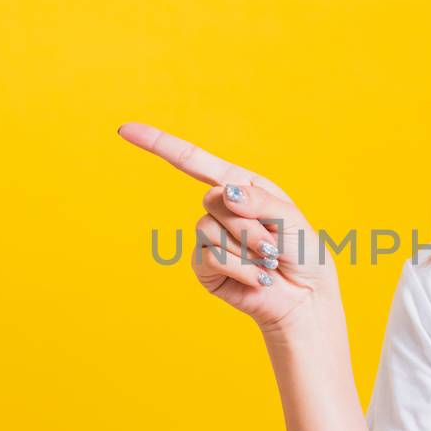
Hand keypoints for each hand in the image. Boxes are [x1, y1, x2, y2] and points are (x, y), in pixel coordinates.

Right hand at [117, 121, 338, 333]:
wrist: (305, 300)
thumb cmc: (303, 255)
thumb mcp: (289, 218)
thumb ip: (258, 201)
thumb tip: (223, 192)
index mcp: (242, 187)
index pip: (194, 162)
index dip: (159, 144)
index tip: (125, 130)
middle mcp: (222, 209)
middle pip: (212, 200)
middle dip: (248, 225)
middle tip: (272, 246)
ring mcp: (210, 239)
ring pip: (209, 230)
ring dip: (246, 249)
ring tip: (266, 263)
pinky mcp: (205, 267)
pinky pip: (210, 258)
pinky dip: (240, 268)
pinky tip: (257, 279)